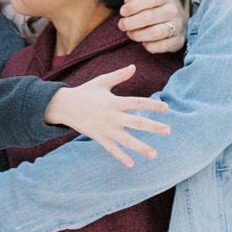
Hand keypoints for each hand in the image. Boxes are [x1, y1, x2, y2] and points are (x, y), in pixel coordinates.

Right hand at [43, 65, 169, 166]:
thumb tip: (134, 67)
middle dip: (153, 127)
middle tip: (168, 130)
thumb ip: (119, 76)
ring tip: (154, 154)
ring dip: (141, 147)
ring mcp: (106, 129)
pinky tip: (132, 164)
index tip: (167, 108)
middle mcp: (112, 116)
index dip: (153, 105)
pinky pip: (112, 149)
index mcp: (115, 101)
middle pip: (137, 122)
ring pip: (127, 140)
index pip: (138, 102)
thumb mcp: (101, 81)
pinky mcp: (99, 138)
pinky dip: (121, 157)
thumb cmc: (84, 92)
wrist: (63, 106)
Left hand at [118, 0, 185, 53]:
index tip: (122, 12)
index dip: (133, 6)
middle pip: (149, 17)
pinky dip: (150, 46)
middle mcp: (173, 10)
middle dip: (131, 23)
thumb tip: (128, 3)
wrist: (173, 19)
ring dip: (138, 35)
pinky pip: (162, 46)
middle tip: (122, 25)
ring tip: (130, 33)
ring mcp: (178, 26)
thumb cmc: (153, 6)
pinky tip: (144, 43)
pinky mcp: (178, 41)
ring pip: (156, 33)